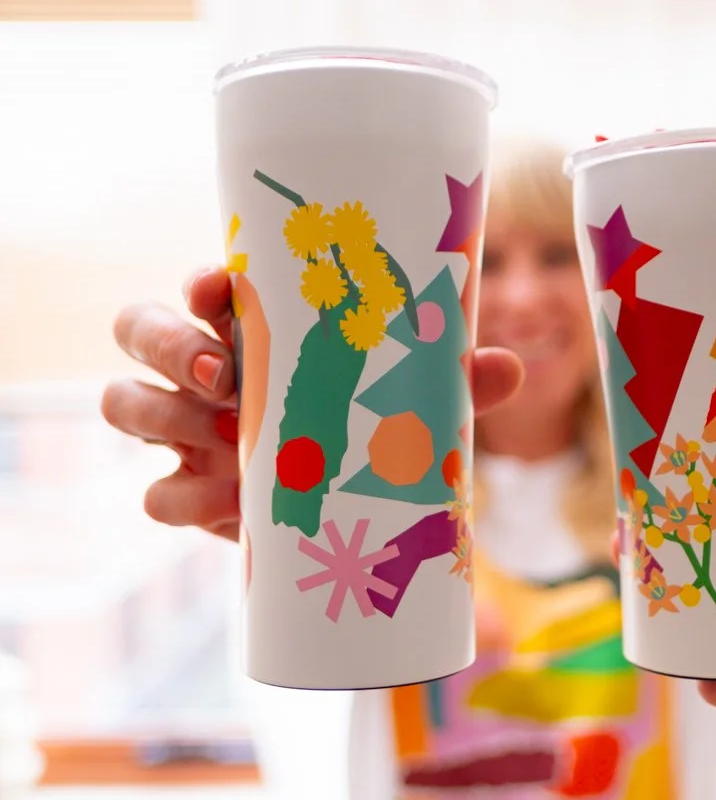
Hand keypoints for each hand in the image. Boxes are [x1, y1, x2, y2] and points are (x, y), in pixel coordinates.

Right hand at [101, 266, 522, 541]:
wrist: (351, 516)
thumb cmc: (375, 431)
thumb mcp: (414, 405)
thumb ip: (452, 384)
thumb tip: (507, 365)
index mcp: (253, 328)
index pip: (203, 286)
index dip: (200, 283)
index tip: (220, 291)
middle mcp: (205, 369)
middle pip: (139, 327)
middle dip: (167, 344)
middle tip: (221, 374)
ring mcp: (186, 430)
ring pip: (124, 402)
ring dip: (164, 415)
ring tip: (227, 438)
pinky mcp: (189, 491)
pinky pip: (155, 493)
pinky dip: (186, 497)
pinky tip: (232, 504)